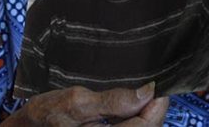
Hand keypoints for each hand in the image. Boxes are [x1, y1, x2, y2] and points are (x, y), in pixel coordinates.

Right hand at [2, 83, 168, 125]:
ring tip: (141, 96)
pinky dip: (132, 122)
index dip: (157, 107)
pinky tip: (130, 109)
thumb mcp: (76, 101)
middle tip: (152, 88)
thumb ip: (112, 101)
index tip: (161, 86)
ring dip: (143, 117)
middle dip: (152, 112)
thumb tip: (147, 93)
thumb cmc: (46, 115)